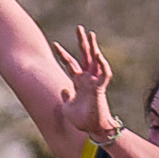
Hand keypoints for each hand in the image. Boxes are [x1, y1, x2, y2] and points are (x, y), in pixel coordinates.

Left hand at [51, 25, 119, 141]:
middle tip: (79, 28)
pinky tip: (99, 55)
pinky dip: (102, 65)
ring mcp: (94, 83)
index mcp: (79, 82)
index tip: (55, 44)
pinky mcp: (100, 89)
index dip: (63, 54)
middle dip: (82, 42)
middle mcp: (87, 79)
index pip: (70, 64)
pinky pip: (104, 74)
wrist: (93, 130)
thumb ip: (66, 97)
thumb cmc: (82, 120)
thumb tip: (64, 89)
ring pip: (95, 61)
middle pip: (84, 56)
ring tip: (91, 34)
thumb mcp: (68, 107)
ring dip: (93, 48)